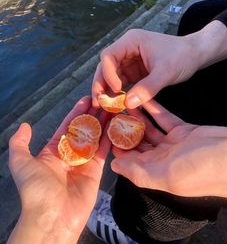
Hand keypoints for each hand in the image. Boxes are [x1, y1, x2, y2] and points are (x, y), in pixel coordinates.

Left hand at [8, 96, 110, 243]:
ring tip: (112, 109)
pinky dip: (110, 138)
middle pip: (84, 130)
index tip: (86, 99)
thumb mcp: (21, 163)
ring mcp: (84, 162)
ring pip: (96, 138)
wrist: (52, 217)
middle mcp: (70, 155)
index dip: (76, 112)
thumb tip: (25, 125)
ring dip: (103, 123)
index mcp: (53, 151)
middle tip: (103, 101)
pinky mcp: (96, 170)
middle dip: (93, 115)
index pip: (67, 126)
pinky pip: (103, 151)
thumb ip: (20, 144)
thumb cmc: (36, 189)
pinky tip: (116, 125)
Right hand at [92, 22, 226, 108]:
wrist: (196, 55)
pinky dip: (118, 93)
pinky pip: (121, 82)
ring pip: (111, 76)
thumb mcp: (166, 72)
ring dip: (107, 91)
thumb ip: (147, 88)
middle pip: (105, 66)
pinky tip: (116, 105)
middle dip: (101, 84)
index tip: (116, 90)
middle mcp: (126, 49)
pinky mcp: (134, 72)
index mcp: (131, 41)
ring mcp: (129, 61)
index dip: (108, 73)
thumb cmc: (182, 56)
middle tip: (98, 102)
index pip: (109, 56)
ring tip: (104, 107)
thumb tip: (127, 104)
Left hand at [111, 100, 226, 198]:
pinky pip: (164, 119)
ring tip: (123, 103)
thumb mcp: (166, 174)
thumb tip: (114, 167)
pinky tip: (143, 100)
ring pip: (149, 129)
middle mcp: (161, 159)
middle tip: (112, 112)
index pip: (128, 159)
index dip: (115, 145)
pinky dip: (154, 110)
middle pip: (137, 142)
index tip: (104, 129)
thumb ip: (138, 171)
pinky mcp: (183, 131)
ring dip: (137, 117)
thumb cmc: (200, 169)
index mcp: (154, 171)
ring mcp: (173, 144)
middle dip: (124, 128)